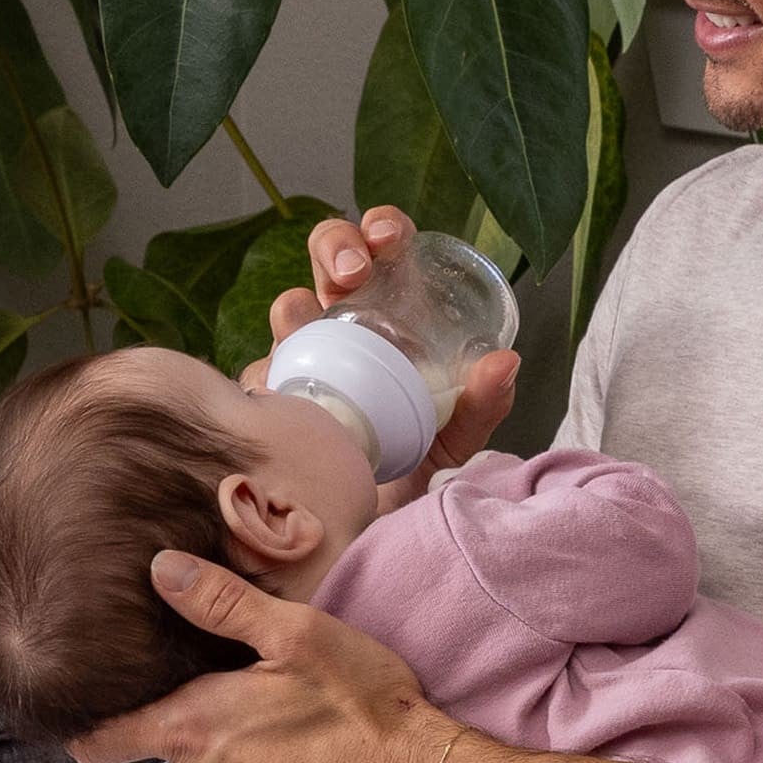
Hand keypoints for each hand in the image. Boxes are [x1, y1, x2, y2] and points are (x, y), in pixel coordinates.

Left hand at [68, 551, 488, 762]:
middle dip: (189, 715)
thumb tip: (160, 569)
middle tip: (240, 681)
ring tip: (282, 712)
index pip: (99, 740)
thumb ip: (221, 603)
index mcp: (192, 727)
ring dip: (229, 743)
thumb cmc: (365, 710)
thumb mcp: (298, 636)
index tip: (101, 696)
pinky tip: (304, 748)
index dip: (90, 719)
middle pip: (161, 743)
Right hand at [260, 204, 517, 487]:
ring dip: (294, 309)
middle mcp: (345, 326)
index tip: (388, 237)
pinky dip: (266, 377)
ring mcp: (304, 358)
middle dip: (334, 247)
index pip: (384, 252)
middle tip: (351, 276)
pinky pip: (258, 376)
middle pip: (328, 259)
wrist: (368, 533)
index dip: (381, 228)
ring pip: (287, 310)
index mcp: (393, 316)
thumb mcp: (454, 443)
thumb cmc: (413, 473)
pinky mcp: (271, 398)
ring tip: (306, 325)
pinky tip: (279, 391)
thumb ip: (481, 406)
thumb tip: (504, 362)